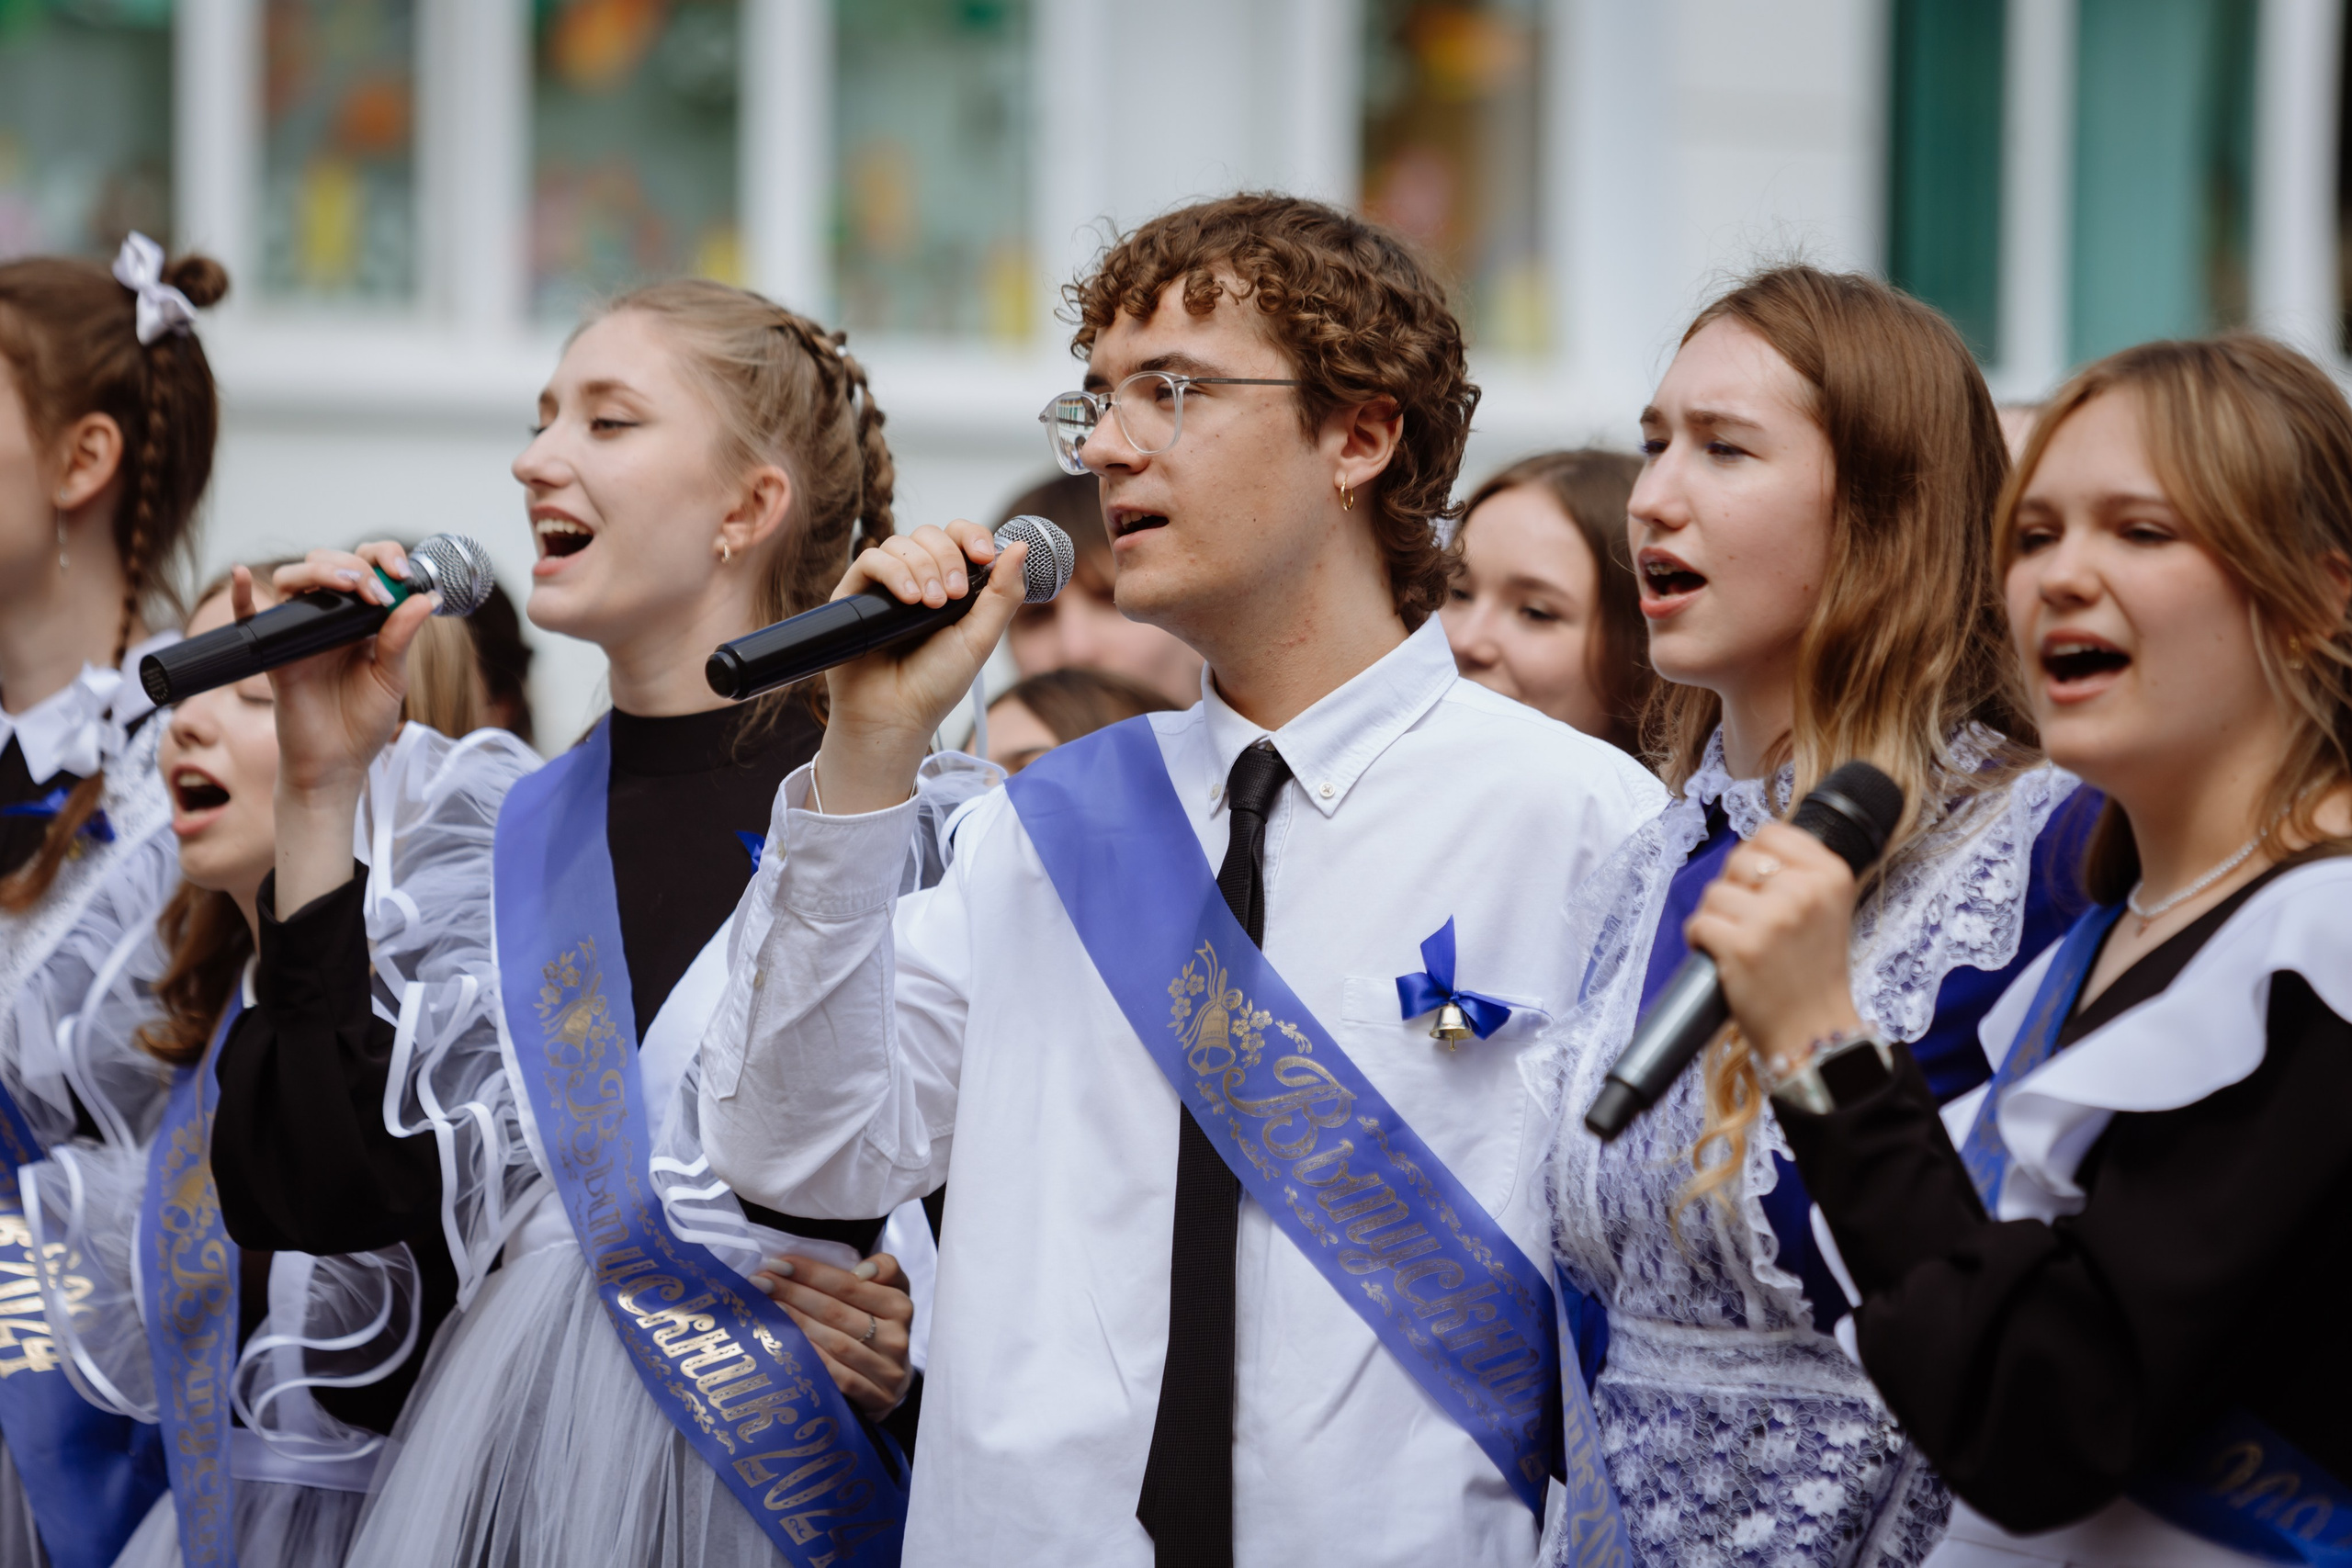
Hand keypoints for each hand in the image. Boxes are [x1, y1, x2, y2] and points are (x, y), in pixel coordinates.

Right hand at [259, 544, 435, 918]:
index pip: (367, 568)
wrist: (335, 765)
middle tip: (378, 592)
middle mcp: (328, 619)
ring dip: (320, 570)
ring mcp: (299, 632)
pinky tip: (240, 575)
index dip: (383, 558)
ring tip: (348, 586)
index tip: (403, 573)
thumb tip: (426, 597)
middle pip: (330, 564)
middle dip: (356, 565)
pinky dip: (240, 595)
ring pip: (294, 579)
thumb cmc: (363, 723)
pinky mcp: (275, 654)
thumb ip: (401, 637)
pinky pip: (249, 618)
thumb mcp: (391, 678)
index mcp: (362, 620)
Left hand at [752, 1252, 915, 1417]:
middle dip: (795, 1294)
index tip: (779, 1264)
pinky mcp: (876, 1398)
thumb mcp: (890, 1292)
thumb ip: (883, 1269)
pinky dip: (811, 1357)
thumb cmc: (881, 1327)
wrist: (892, 1380)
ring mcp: (887, 1371)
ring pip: (835, 1343)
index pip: (851, 1285)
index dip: (813, 1273)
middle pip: (838, 1312)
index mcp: (900, 1306)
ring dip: (797, 1323)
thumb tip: (862, 1270)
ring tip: (769, 1307)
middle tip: (762, 1283)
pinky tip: (786, 1343)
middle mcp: (896, 1339)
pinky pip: (837, 1376)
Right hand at [814, 522, 1026, 813]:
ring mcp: (884, 586)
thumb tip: (1020, 546)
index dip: (972, 536)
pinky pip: (871, 559)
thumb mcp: (980, 638)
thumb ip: (1003, 593)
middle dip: (947, 558)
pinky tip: (908, 600)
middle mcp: (916, 580)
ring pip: (901, 543)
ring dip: (923, 567)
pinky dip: (894, 572)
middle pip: (930, 534)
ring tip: (928, 605)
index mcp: (949, 586)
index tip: (984, 556)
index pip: (959, 537)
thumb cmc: (936, 685)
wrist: (895, 716)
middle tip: (952, 596)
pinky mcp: (854, 594)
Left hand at [1683, 822, 1866, 1073]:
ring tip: (1741, 945)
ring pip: (1714, 894)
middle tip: (1751, 923)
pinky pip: (1698, 924)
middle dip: (1733, 890)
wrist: (1815, 1031)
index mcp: (1831, 875)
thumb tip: (1751, 849)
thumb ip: (1798, 874)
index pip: (1771, 833)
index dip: (1755, 860)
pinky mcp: (1742, 946)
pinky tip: (1722, 957)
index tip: (1760, 888)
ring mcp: (1772, 918)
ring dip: (1717, 919)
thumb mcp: (1828, 908)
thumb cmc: (1813, 971)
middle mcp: (1805, 891)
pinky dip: (1700, 941)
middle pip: (1738, 861)